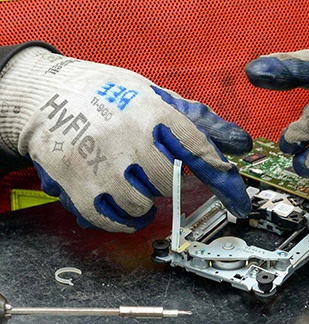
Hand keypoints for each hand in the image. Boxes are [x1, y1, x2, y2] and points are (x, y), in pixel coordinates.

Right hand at [0, 47, 250, 231]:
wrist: (44, 94)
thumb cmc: (106, 94)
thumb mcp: (154, 96)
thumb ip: (198, 122)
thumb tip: (241, 144)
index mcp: (151, 109)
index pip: (197, 146)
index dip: (221, 175)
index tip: (238, 200)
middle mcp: (126, 135)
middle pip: (169, 181)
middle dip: (166, 182)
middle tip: (151, 169)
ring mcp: (99, 161)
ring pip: (140, 203)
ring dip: (142, 202)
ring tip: (132, 184)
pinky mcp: (76, 183)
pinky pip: (110, 219)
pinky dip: (121, 221)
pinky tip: (122, 208)